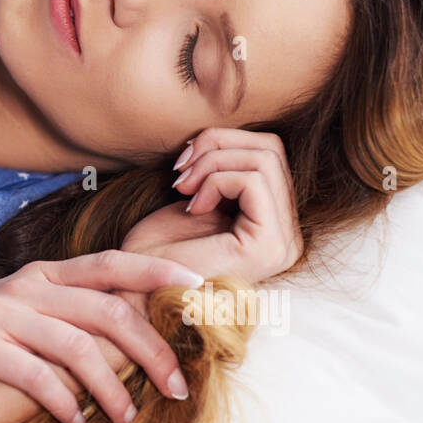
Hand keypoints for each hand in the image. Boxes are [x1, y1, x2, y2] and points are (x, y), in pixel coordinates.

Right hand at [0, 250, 204, 422]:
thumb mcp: (25, 307)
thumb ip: (70, 311)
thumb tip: (136, 332)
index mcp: (44, 274)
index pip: (110, 265)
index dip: (155, 272)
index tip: (196, 287)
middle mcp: (27, 288)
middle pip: (107, 311)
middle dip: (150, 349)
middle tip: (174, 385)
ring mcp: (2, 315)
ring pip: (78, 347)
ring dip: (112, 388)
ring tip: (127, 416)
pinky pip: (37, 376)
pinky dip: (64, 400)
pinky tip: (77, 418)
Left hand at [122, 127, 303, 281]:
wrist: (134, 290)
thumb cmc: (156, 250)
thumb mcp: (193, 196)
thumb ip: (218, 166)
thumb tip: (223, 132)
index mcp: (273, 222)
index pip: (270, 152)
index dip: (223, 142)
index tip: (182, 164)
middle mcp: (288, 235)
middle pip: (271, 149)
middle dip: (218, 145)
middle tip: (180, 172)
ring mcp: (283, 243)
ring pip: (264, 159)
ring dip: (212, 162)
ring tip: (183, 189)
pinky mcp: (269, 246)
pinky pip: (253, 181)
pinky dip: (216, 180)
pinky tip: (192, 206)